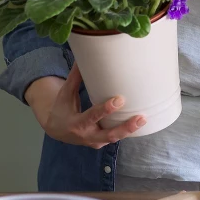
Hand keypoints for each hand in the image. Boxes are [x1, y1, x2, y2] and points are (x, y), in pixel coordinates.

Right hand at [24, 65, 145, 148]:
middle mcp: (86, 136)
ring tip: (144, 118)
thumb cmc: (62, 108)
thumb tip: (82, 55)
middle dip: (125, 128)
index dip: (105, 110)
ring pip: (114, 138)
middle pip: (109, 135)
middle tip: (141, 117)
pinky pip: (114, 138)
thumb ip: (75, 77)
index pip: (92, 116)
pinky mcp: (100, 143)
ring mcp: (94, 142)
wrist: (56, 129)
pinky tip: (138, 122)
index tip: (119, 99)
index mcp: (75, 123)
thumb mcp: (66, 93)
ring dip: (130, 130)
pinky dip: (126, 132)